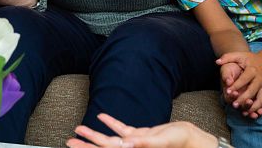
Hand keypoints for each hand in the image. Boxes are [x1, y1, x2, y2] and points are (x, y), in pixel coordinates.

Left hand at [69, 112, 215, 147]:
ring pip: (110, 140)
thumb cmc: (180, 142)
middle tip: (69, 141)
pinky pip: (123, 130)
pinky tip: (102, 116)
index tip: (74, 144)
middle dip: (86, 145)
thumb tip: (125, 143)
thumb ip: (144, 142)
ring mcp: (135, 144)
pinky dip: (112, 123)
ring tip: (79, 129)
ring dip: (95, 134)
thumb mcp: (161, 141)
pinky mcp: (141, 136)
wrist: (192, 139)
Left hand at [217, 50, 261, 116]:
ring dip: (254, 107)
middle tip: (234, 105)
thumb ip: (228, 57)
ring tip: (245, 113)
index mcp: (252, 70)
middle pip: (252, 91)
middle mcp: (260, 79)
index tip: (228, 91)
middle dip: (243, 99)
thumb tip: (216, 62)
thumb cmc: (252, 59)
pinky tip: (257, 114)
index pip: (243, 79)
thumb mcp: (240, 55)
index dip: (235, 86)